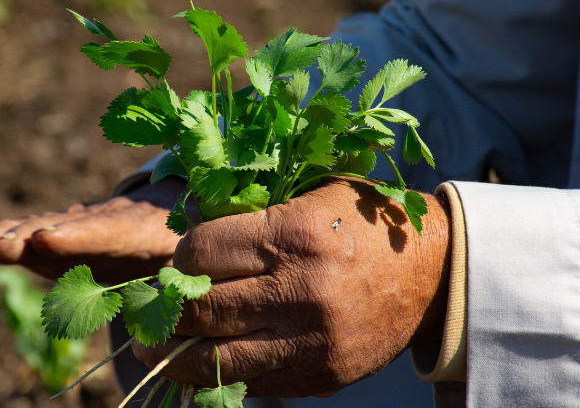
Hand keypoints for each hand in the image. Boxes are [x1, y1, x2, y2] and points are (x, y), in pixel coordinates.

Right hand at [0, 178, 187, 282]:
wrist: (165, 217)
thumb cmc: (182, 246)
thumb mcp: (192, 259)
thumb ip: (182, 280)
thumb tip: (175, 299)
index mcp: (139, 229)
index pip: (108, 233)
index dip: (78, 237)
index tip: (48, 240)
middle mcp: (96, 223)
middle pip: (58, 230)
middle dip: (28, 237)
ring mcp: (69, 228)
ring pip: (31, 230)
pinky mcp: (49, 240)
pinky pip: (16, 238)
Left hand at [132, 178, 450, 397]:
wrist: (432, 272)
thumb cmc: (362, 222)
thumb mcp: (310, 194)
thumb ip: (251, 214)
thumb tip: (182, 240)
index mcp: (294, 235)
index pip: (200, 253)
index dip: (178, 257)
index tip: (178, 260)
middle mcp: (300, 291)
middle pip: (200, 309)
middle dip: (164, 310)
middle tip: (148, 310)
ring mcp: (310, 340)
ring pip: (215, 360)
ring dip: (174, 355)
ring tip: (155, 348)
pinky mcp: (320, 375)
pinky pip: (250, 384)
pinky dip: (218, 377)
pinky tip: (201, 364)